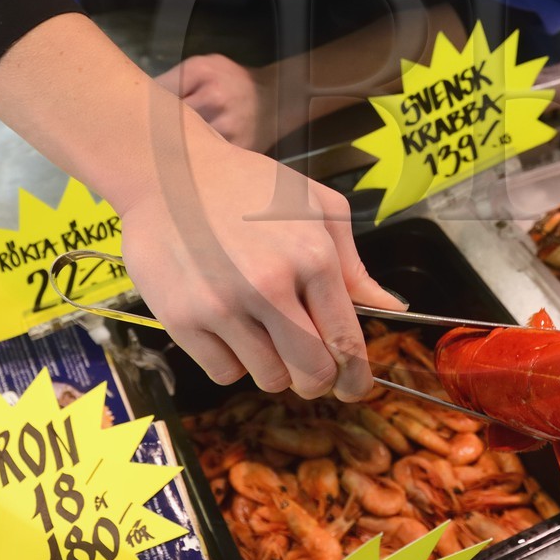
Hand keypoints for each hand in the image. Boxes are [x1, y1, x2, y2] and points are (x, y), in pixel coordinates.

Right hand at [0, 16, 402, 401]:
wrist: (170, 171)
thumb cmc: (249, 184)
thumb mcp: (317, 206)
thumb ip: (354, 264)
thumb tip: (390, 308)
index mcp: (313, 257)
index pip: (346, 341)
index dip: (356, 376)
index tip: (356, 388)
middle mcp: (270, 286)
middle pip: (311, 373)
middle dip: (318, 381)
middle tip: (311, 372)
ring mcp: (223, 306)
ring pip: (267, 378)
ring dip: (274, 369)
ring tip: (266, 337)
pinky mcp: (182, 320)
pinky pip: (223, 372)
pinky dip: (233, 363)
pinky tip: (232, 332)